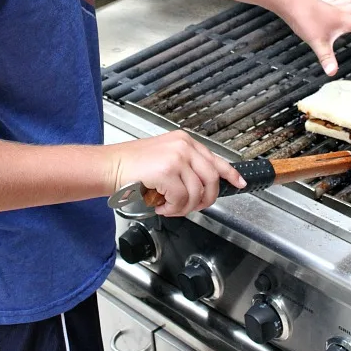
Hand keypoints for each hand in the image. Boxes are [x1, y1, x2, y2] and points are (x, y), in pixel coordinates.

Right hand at [106, 130, 246, 216]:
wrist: (110, 165)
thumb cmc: (132, 165)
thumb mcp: (165, 158)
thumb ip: (185, 167)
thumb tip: (202, 187)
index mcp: (184, 141)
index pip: (216, 159)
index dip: (231, 174)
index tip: (240, 183)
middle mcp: (183, 146)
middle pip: (212, 180)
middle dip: (205, 200)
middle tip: (192, 207)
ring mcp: (176, 158)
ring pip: (196, 193)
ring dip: (183, 208)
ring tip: (169, 206)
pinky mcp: (167, 171)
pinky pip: (181, 199)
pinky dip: (172, 209)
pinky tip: (161, 206)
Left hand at [284, 0, 350, 76]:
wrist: (290, 2)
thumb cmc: (304, 19)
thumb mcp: (318, 43)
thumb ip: (327, 58)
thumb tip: (333, 72)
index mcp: (345, 21)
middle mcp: (342, 11)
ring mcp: (333, 6)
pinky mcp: (324, 3)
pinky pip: (341, 2)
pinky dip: (346, 6)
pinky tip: (341, 11)